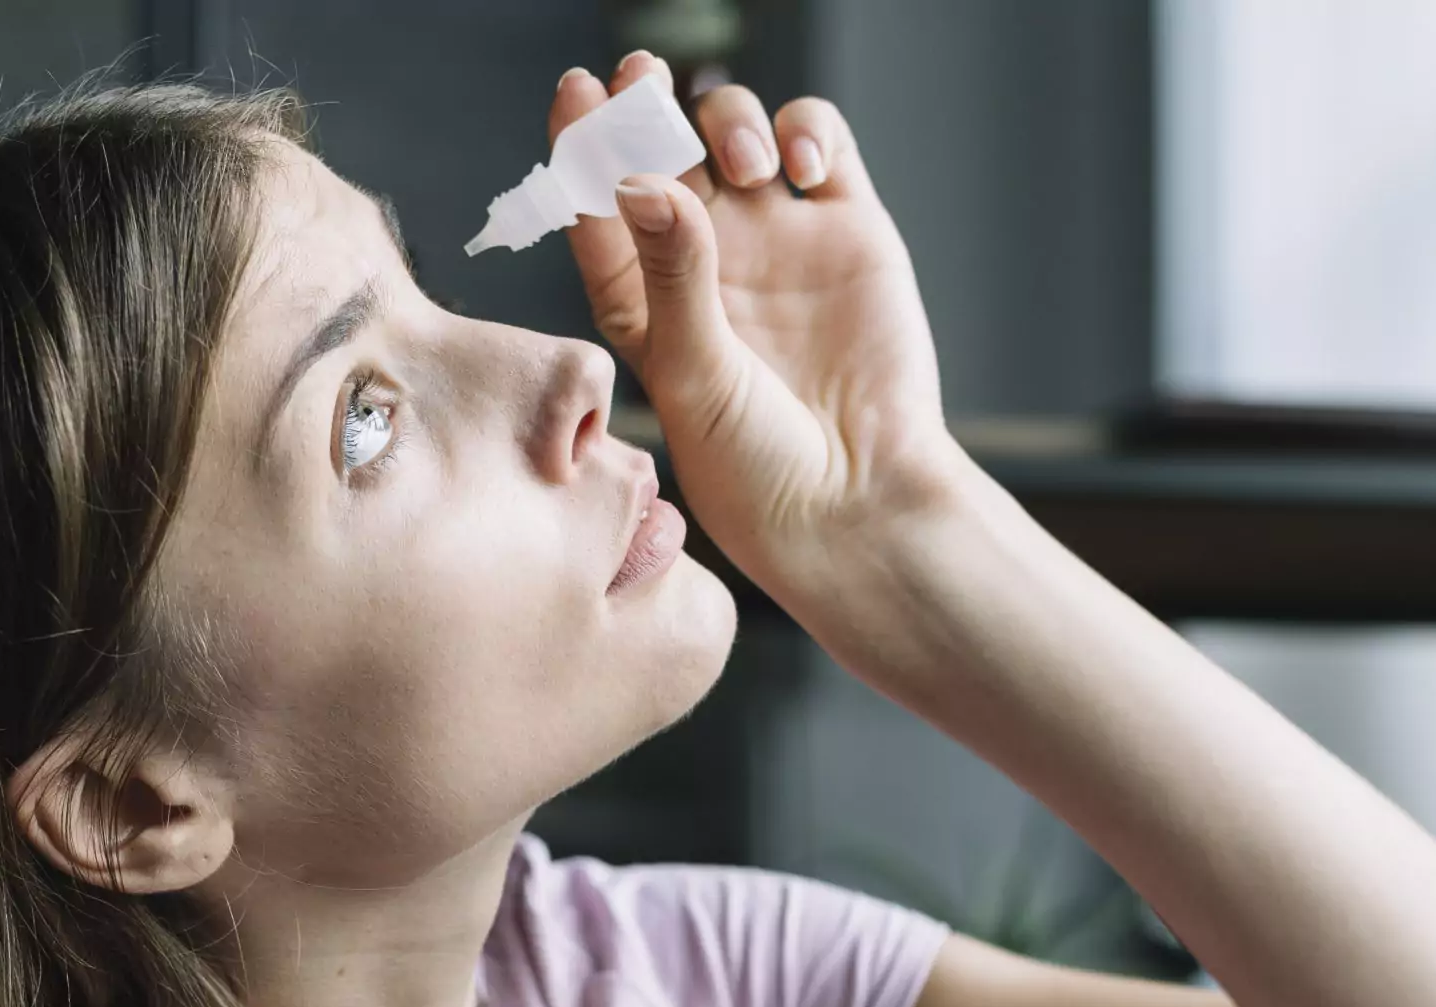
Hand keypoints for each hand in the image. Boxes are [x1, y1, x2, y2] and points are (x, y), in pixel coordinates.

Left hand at [554, 55, 955, 604]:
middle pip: (663, 152)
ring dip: (729, 123)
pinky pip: (820, 144)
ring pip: (736, 134)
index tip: (577, 95)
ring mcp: (775, 238)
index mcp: (643, 298)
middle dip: (646, 106)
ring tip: (743, 166)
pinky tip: (800, 166)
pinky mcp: (845, 227)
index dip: (583, 144)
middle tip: (642, 78)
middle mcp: (703, 259)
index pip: (598, 204)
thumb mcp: (698, 374)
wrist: (859, 499)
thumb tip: (637, 180)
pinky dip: (807, 129)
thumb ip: (673, 275)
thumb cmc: (758, 465)